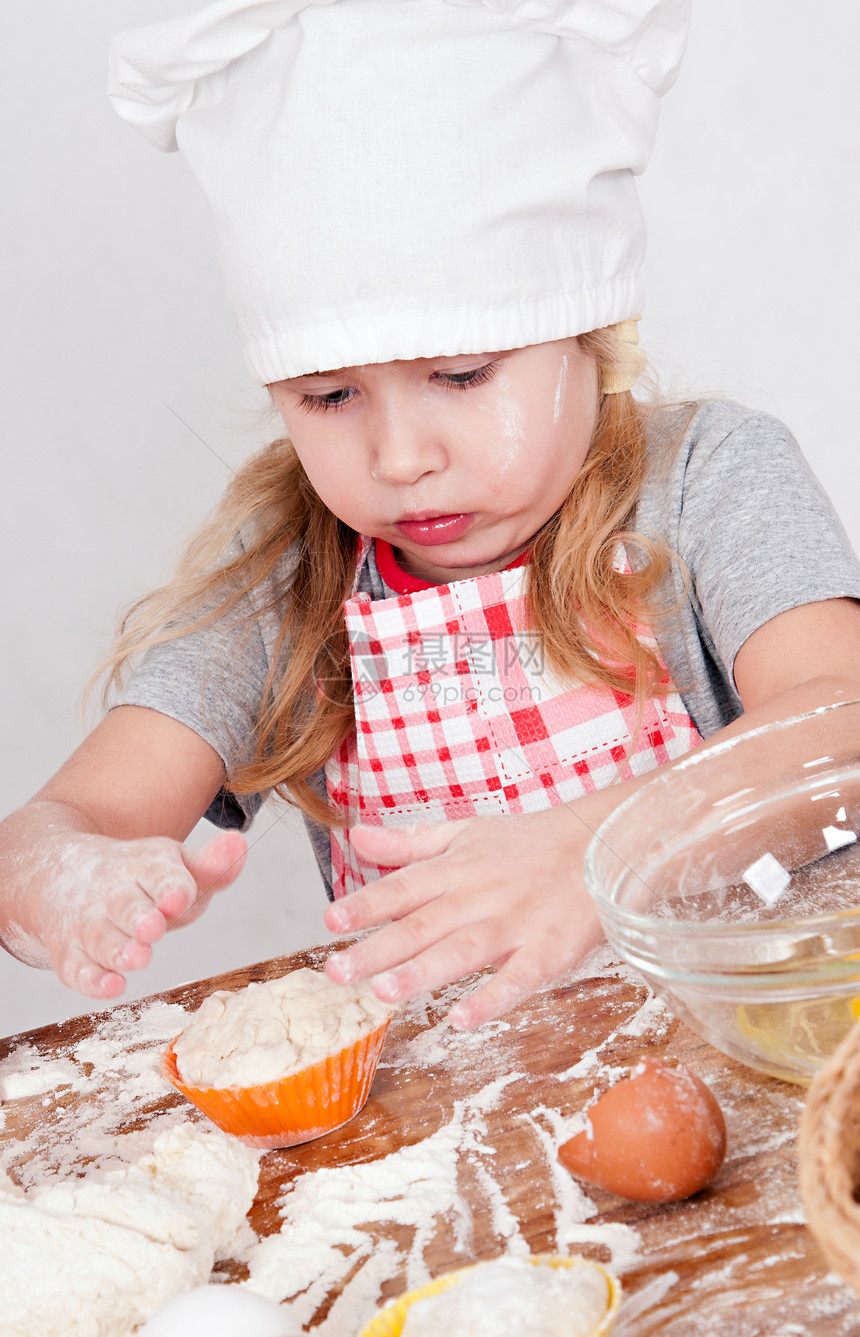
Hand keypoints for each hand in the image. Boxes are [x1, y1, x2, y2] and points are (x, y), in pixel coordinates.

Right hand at [26, 829, 246, 998]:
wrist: (62, 874)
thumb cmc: (138, 878)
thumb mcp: (174, 864)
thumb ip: (212, 865)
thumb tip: (239, 844)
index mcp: (145, 867)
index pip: (160, 875)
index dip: (171, 887)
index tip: (180, 896)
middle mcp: (113, 894)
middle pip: (127, 906)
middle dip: (140, 917)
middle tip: (153, 927)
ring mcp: (89, 924)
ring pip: (102, 939)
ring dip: (119, 950)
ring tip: (139, 957)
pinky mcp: (70, 954)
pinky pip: (78, 969)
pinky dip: (93, 980)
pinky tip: (113, 986)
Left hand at [323, 806, 603, 1027]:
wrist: (602, 842)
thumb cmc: (528, 844)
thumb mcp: (465, 833)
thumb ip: (409, 842)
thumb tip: (355, 837)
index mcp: (456, 869)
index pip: (403, 887)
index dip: (367, 904)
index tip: (330, 921)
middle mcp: (479, 896)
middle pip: (423, 925)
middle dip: (378, 949)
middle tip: (338, 972)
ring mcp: (514, 924)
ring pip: (463, 951)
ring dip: (423, 972)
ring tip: (384, 993)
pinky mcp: (548, 951)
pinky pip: (518, 978)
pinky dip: (492, 999)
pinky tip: (461, 1019)